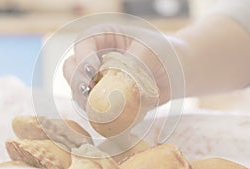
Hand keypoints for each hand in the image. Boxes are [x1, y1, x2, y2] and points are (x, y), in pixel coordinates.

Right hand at [63, 24, 185, 109]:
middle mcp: (97, 56)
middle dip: (77, 80)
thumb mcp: (151, 52)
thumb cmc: (166, 53)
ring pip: (78, 89)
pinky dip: (97, 111)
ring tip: (99, 106)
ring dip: (85, 99)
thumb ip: (133, 64)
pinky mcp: (106, 96)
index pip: (83, 43)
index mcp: (105, 36)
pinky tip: (109, 114)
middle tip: (89, 91)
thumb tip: (119, 84)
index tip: (94, 71)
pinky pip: (93, 105)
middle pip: (72, 67)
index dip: (83, 57)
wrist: (178, 73)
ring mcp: (99, 77)